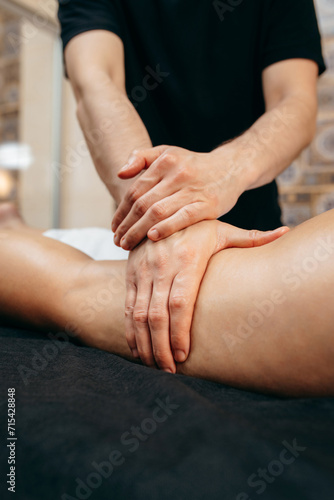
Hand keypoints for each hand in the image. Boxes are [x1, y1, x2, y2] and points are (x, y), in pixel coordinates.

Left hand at [112, 145, 244, 249]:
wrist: (231, 167)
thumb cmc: (194, 165)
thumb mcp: (168, 152)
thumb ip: (142, 158)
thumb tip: (120, 174)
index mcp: (165, 161)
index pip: (135, 190)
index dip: (121, 210)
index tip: (114, 227)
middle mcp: (178, 174)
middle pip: (143, 203)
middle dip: (127, 225)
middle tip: (117, 241)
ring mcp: (193, 189)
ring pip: (158, 212)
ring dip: (139, 231)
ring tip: (127, 245)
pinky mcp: (208, 204)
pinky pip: (183, 217)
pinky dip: (166, 227)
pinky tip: (152, 237)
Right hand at [124, 220, 288, 372]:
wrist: (159, 208)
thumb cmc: (198, 225)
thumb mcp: (223, 229)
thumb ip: (253, 237)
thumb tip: (286, 232)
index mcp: (186, 259)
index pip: (180, 301)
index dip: (179, 331)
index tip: (184, 356)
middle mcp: (161, 266)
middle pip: (156, 314)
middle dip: (161, 347)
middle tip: (170, 371)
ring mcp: (142, 271)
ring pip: (138, 314)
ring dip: (145, 344)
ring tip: (154, 366)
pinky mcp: (130, 274)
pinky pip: (127, 307)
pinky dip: (130, 331)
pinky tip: (137, 349)